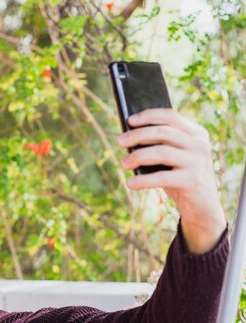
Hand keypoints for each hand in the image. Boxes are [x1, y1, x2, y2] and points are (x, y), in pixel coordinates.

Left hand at [117, 108, 225, 253]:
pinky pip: (162, 177)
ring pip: (162, 152)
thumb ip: (159, 146)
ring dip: (138, 156)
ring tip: (123, 164)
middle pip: (163, 132)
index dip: (148, 116)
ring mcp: (198, 162)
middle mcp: (199, 144)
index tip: (129, 120)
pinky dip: (143, 180)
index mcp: (196, 134)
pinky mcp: (193, 180)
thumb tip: (128, 140)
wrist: (203, 206)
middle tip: (119, 141)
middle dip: (138, 135)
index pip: (170, 116)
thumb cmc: (180, 178)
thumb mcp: (173, 159)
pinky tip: (130, 184)